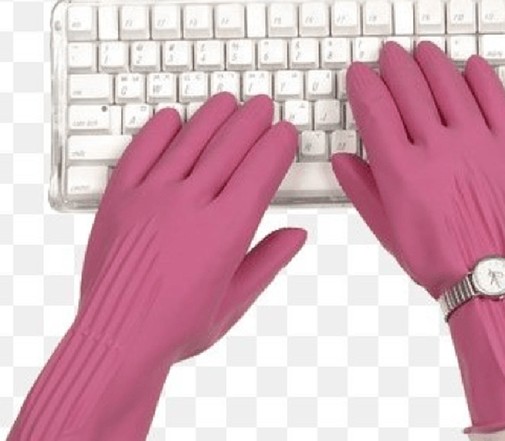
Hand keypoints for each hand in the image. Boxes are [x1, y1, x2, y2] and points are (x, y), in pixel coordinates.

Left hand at [10, 93, 306, 440]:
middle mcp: (190, 205)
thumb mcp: (236, 300)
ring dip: (212, 117)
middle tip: (262, 105)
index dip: (277, 145)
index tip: (286, 132)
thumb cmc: (178, 328)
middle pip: (228, 147)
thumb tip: (297, 235)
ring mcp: (151, 199)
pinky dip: (157, 132)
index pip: (261, 170)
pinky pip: (140, 153)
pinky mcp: (119, 201)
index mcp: (226, 230)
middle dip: (251, 121)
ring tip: (227, 102)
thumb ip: (268, 260)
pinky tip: (171, 118)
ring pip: (188, 142)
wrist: (116, 339)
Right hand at [332, 42, 504, 297]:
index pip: (375, 107)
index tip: (360, 74)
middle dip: (394, 65)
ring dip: (432, 63)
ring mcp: (475, 144)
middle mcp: (437, 149)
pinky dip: (482, 78)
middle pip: (410, 87)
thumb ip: (363, 190)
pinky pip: (495, 99)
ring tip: (423, 53)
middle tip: (389, 56)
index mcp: (402, 170)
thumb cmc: (441, 261)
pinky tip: (472, 67)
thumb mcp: (388, 231)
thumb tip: (343, 161)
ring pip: (449, 84)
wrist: (492, 280)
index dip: (364, 83)